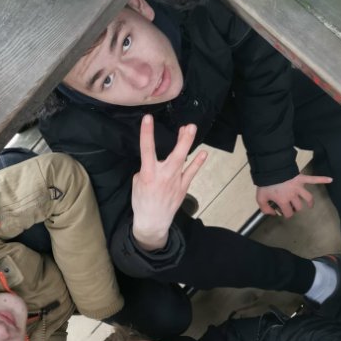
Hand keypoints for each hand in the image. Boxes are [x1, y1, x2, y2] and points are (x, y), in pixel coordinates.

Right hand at [131, 115, 207, 250]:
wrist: (152, 222)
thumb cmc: (142, 202)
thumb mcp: (137, 183)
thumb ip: (146, 170)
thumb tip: (154, 163)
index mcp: (148, 174)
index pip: (146, 149)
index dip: (147, 133)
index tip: (148, 118)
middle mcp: (163, 176)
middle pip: (174, 155)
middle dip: (182, 140)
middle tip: (188, 125)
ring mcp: (175, 182)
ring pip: (184, 160)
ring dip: (188, 144)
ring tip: (191, 129)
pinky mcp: (182, 188)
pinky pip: (191, 173)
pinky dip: (197, 163)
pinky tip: (203, 154)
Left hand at [256, 174, 331, 218]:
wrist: (270, 169)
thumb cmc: (265, 184)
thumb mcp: (260, 198)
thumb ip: (265, 208)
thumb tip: (273, 213)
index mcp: (284, 201)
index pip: (289, 213)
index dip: (285, 214)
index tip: (281, 211)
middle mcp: (293, 195)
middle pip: (299, 206)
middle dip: (295, 208)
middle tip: (291, 206)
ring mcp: (299, 187)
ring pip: (308, 198)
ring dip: (309, 202)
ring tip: (310, 206)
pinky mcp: (302, 178)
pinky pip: (314, 179)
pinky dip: (322, 179)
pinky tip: (330, 180)